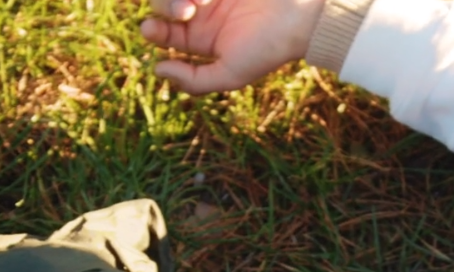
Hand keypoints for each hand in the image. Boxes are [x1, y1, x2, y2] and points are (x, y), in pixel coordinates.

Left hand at [139, 0, 325, 93]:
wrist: (301, 17)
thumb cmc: (268, 49)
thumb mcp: (231, 75)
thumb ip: (194, 81)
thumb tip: (158, 69)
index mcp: (203, 39)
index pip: (164, 34)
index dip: (152, 30)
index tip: (151, 28)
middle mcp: (204, 13)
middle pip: (163, 5)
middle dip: (165, 6)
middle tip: (186, 10)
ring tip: (198, 0)